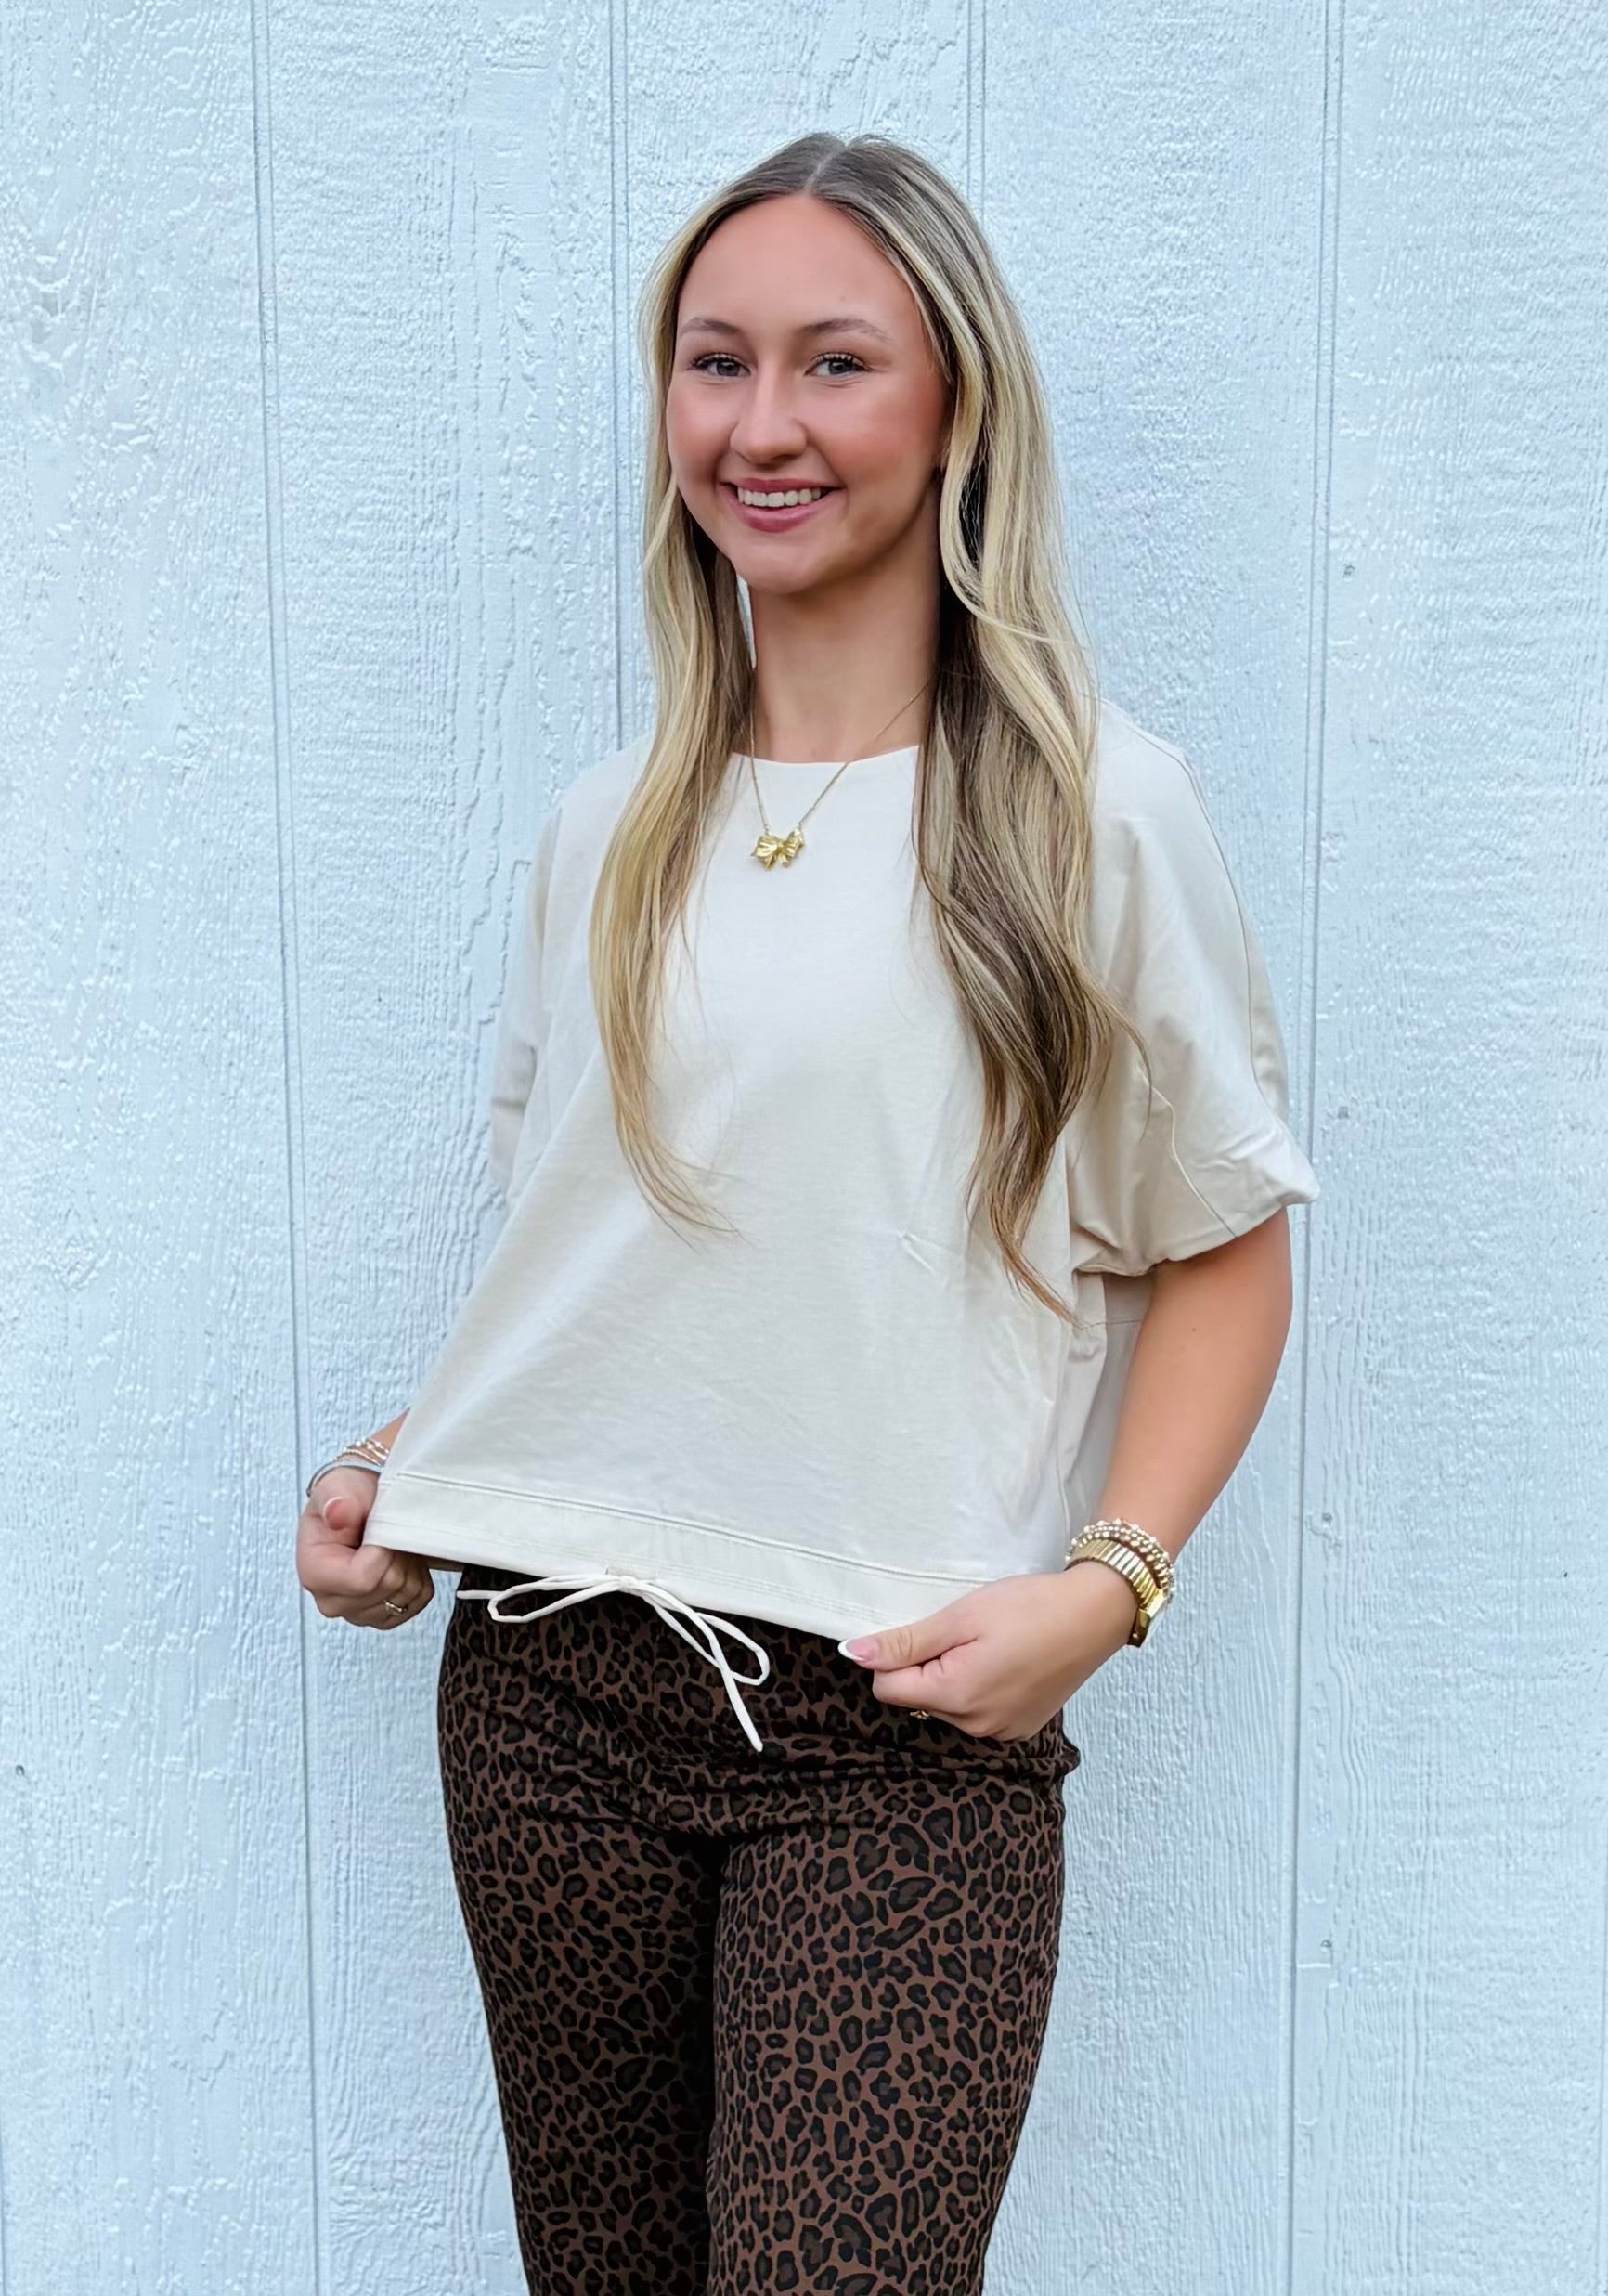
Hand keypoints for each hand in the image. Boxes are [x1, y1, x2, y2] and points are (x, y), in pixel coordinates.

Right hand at [295, 1469, 435, 1630]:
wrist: (361, 1506)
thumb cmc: (347, 1497)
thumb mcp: (339, 1487)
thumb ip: (336, 1499)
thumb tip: (337, 1513)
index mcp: (314, 1574)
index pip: (362, 1579)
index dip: (383, 1550)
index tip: (379, 1526)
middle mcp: (332, 1601)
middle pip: (387, 1587)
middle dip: (397, 1553)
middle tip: (386, 1529)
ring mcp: (358, 1613)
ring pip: (406, 1595)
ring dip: (409, 1563)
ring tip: (391, 1541)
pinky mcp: (384, 1616)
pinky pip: (417, 1601)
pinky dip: (418, 1577)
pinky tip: (399, 1557)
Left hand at [840, 1563, 1140, 1740]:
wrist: (1095, 1614)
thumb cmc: (1029, 1607)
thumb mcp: (961, 1616)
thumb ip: (905, 1642)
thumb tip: (853, 1654)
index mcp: (956, 1697)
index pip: (887, 1687)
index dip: (895, 1655)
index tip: (925, 1629)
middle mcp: (976, 1726)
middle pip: (917, 1698)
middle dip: (927, 1666)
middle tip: (965, 1633)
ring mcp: (1000, 1732)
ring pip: (946, 1706)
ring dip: (952, 1678)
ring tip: (989, 1645)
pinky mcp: (1019, 1728)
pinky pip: (976, 1713)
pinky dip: (979, 1689)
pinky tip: (1005, 1662)